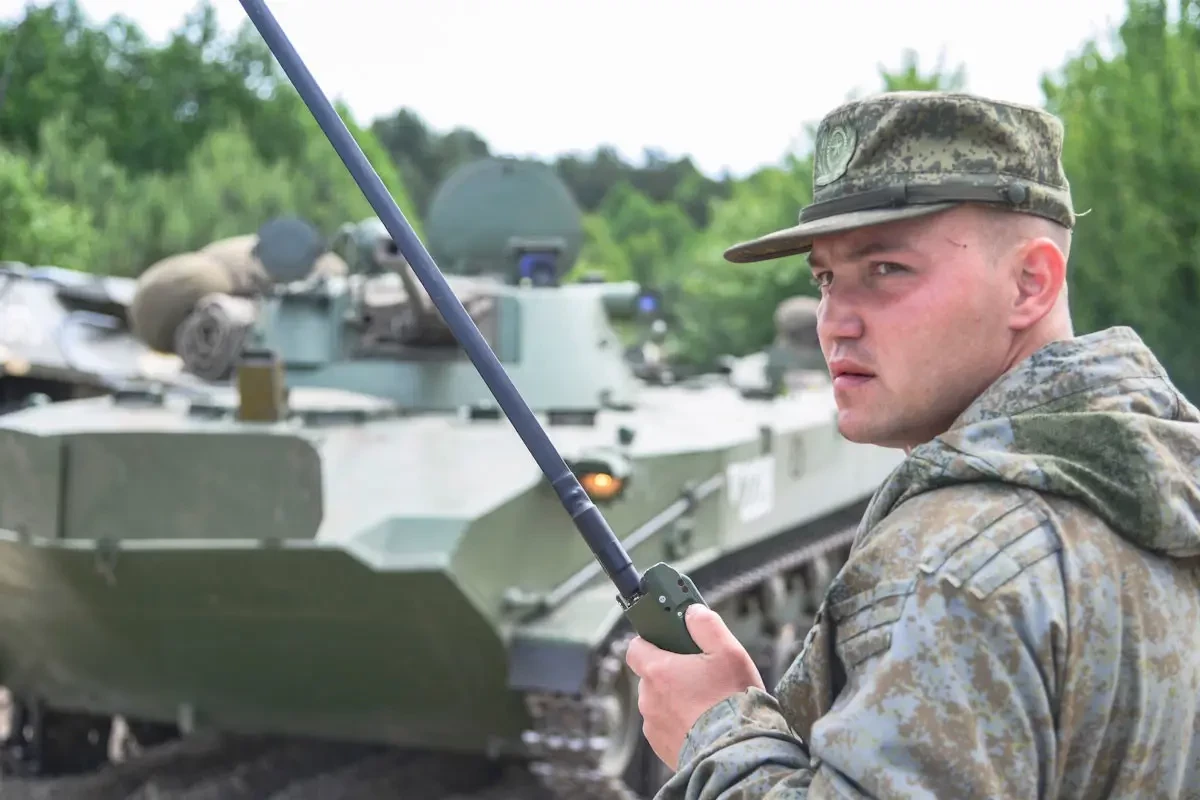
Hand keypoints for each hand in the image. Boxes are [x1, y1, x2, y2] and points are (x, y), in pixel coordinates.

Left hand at [625, 604, 764, 769]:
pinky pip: (666, 727)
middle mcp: (648, 699)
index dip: (651, 642)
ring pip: (659, 703)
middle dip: (671, 672)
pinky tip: (704, 724)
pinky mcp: (662, 748)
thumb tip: (692, 611)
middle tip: (699, 674)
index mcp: (658, 671)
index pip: (635, 647)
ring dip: (676, 700)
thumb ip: (706, 625)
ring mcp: (653, 726)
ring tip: (707, 703)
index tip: (668, 641)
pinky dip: (680, 723)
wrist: (737, 754)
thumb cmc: (732, 701)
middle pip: (651, 676)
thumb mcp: (728, 652)